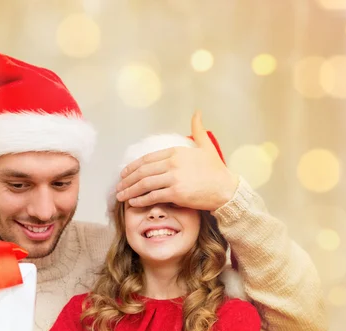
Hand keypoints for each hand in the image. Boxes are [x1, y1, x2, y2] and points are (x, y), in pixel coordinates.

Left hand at [116, 111, 239, 211]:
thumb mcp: (206, 146)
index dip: (133, 166)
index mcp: (177, 151)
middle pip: (143, 171)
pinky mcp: (176, 193)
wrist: (226, 189)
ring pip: (145, 184)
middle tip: (118, 186)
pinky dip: (140, 200)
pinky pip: (153, 196)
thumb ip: (198, 130)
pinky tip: (133, 203)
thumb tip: (197, 112)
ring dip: (130, 190)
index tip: (124, 173)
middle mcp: (173, 163)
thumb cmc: (216, 170)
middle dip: (127, 180)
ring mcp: (174, 178)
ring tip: (121, 196)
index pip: (148, 158)